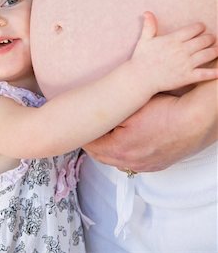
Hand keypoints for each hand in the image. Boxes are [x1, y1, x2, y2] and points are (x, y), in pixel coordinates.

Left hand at [83, 78, 217, 171]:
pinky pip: (132, 163)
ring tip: (104, 134)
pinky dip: (123, 154)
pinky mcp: (155, 164)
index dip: (84, 134)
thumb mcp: (130, 108)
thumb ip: (109, 115)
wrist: (194, 121)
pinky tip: (125, 142)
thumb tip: (95, 116)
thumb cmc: (166, 112)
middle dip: (93, 143)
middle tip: (87, 130)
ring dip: (107, 149)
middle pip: (101, 156)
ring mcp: (144, 165)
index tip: (79, 127)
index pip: (91, 145)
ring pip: (116, 161)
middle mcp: (130, 162)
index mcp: (119, 148)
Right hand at [132, 12, 217, 93]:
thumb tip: (147, 12)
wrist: (140, 79)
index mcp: (173, 40)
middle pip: (204, 41)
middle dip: (210, 38)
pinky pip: (205, 74)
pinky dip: (215, 72)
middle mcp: (181, 51)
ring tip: (217, 50)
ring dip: (215, 51)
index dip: (200, 27)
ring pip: (208, 55)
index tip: (202, 28)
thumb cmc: (141, 59)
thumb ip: (149, 26)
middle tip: (211, 38)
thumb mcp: (144, 40)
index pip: (193, 29)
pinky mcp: (187, 77)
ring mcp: (185, 64)